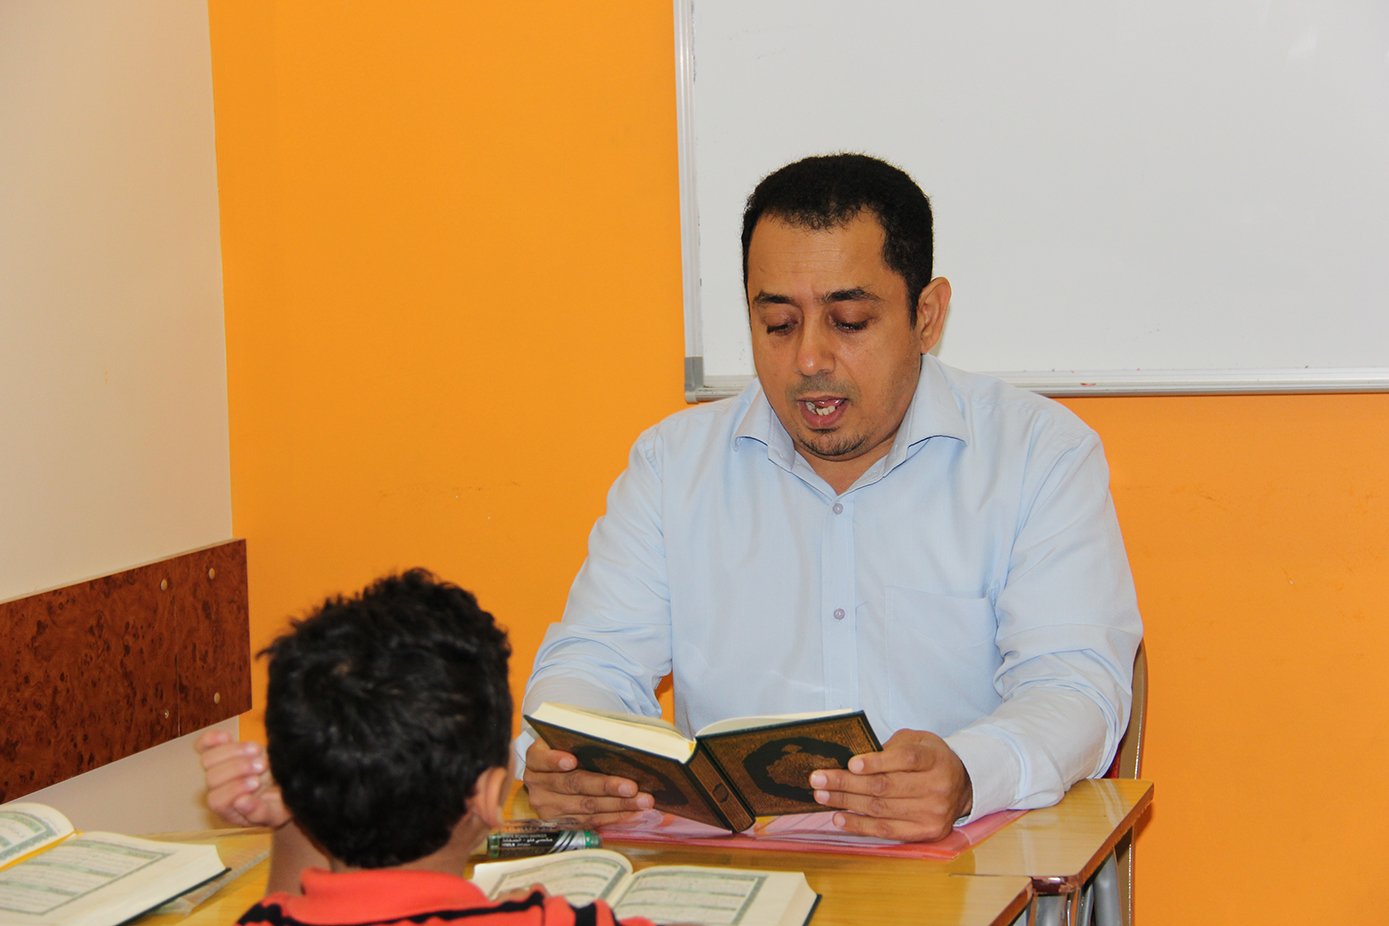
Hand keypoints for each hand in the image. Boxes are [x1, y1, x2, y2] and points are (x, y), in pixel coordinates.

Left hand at [195, 730, 290, 828]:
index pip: (218, 801)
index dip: (234, 789)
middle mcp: (218, 791)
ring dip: (234, 752)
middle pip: (212, 778)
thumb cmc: (280, 804)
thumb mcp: (278, 813)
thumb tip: (242, 801)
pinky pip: (205, 745)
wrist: (286, 788)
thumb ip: (261, 812)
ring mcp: (218, 770)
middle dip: (238, 768)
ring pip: (209, 759)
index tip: (256, 782)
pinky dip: (211, 739)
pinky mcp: (222, 752)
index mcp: (228, 811)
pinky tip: (226, 736)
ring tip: (257, 751)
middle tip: (262, 764)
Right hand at [522, 740, 653, 826]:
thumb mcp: (566, 740)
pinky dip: (614, 816)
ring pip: (585, 807)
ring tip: (641, 801)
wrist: (552, 774)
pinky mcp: (560, 823)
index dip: (555, 760)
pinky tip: (631, 811)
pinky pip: (590, 821)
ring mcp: (546, 807)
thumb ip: (581, 741)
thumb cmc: (566, 750)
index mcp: (535, 759)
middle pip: (573, 785)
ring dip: (617, 805)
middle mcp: (537, 784)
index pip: (542, 759)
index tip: (572, 761)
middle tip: (631, 787)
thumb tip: (616, 744)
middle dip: (606, 786)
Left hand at [808, 728, 972, 842]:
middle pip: (886, 786)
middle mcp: (937, 787)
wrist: (963, 785)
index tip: (851, 763)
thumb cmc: (931, 759)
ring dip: (846, 803)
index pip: (905, 759)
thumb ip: (891, 747)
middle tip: (818, 779)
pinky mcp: (925, 832)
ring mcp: (932, 813)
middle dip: (846, 783)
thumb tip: (852, 761)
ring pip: (881, 809)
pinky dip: (860, 825)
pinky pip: (886, 830)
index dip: (877, 762)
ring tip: (822, 796)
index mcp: (935, 759)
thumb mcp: (917, 741)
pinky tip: (840, 817)